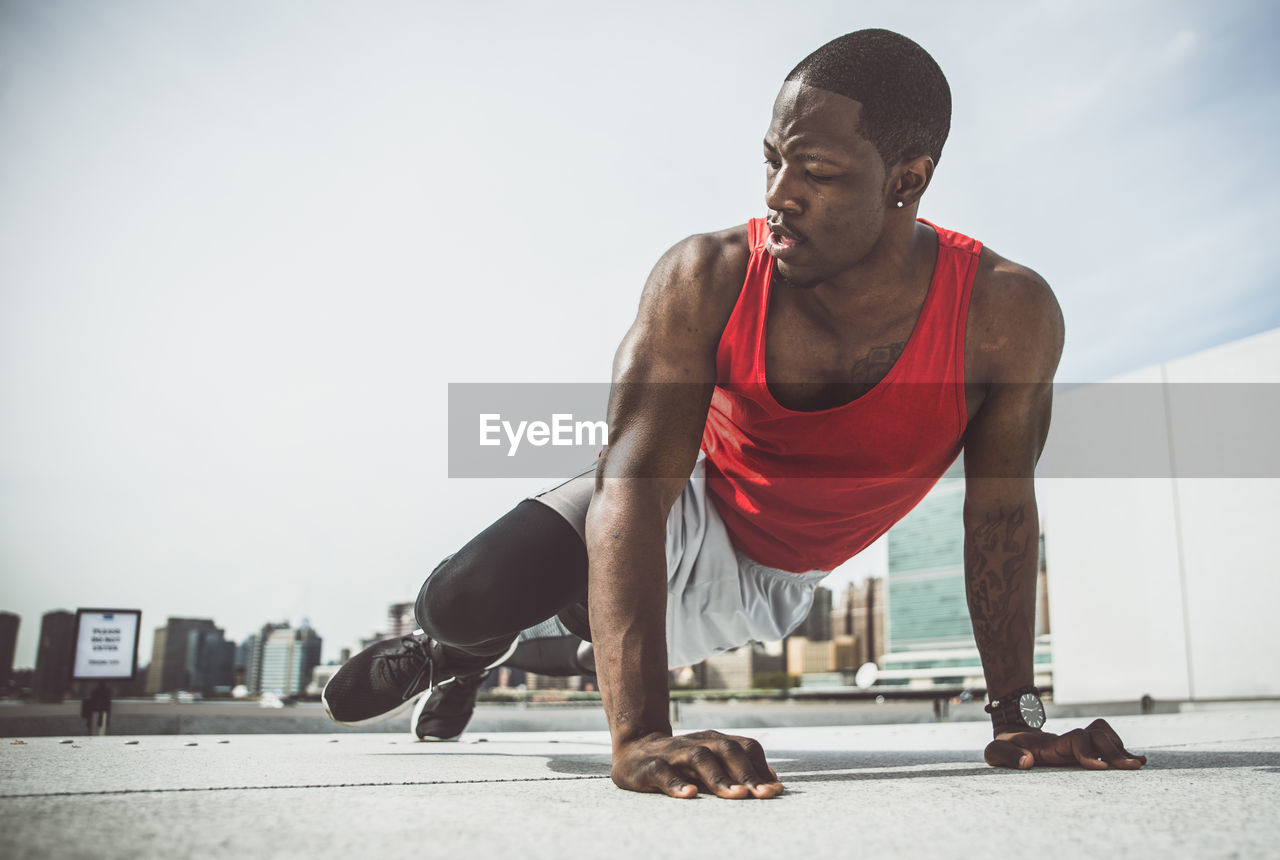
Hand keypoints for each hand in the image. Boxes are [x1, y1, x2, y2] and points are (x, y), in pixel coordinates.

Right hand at [611, 730, 784, 798]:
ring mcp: (674, 753)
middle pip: (727, 750)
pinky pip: (664, 772)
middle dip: (747, 773)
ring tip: (736, 796)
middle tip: (763, 795)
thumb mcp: (711, 763)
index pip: (745, 747)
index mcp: (715, 741)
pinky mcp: (650, 766)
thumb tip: (774, 783)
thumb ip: (738, 771)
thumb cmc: (681, 764)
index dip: (761, 767)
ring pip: (700, 758)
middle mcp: (697, 743)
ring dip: (720, 777)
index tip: (776, 790)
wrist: (634, 751)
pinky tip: (689, 795)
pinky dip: (677, 783)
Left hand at [985, 718, 1146, 769]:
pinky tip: (1134, 760)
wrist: (1013, 738)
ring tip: (1137, 764)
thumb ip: (1007, 755)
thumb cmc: (1005, 748)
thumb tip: (1028, 761)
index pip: (1075, 740)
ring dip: (1120, 749)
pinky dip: (1120, 750)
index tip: (1099, 768)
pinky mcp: (1082, 750)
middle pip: (1096, 736)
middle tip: (1133, 767)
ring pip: (1103, 737)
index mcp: (1050, 745)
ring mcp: (1076, 744)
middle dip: (1115, 751)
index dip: (1087, 751)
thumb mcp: (996, 751)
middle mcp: (1067, 742)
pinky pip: (1105, 743)